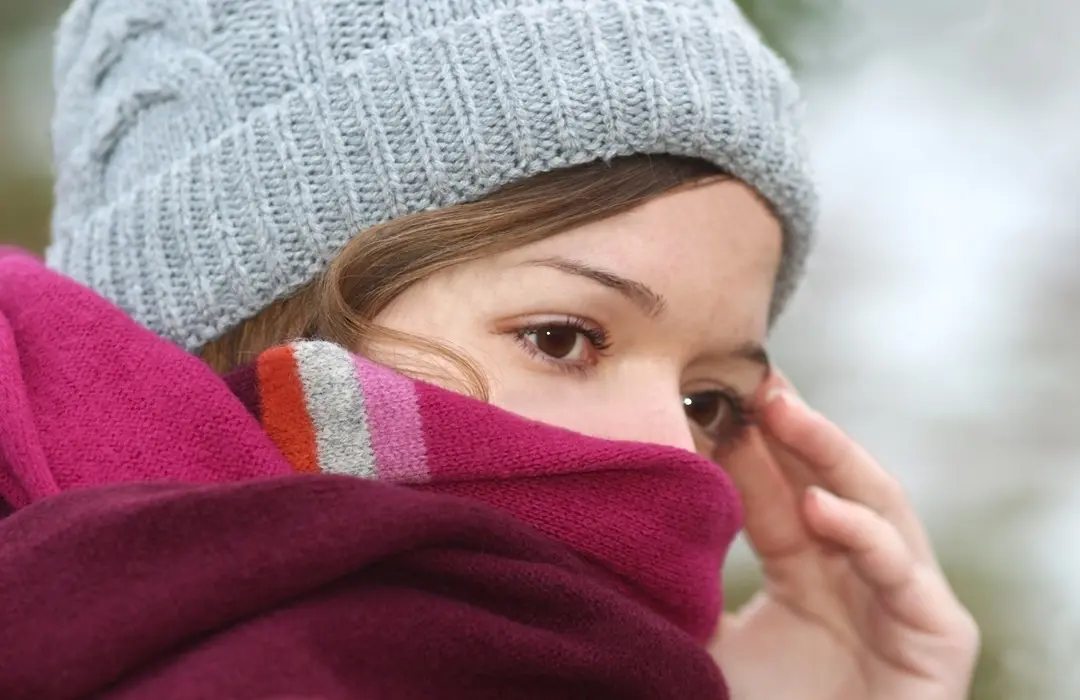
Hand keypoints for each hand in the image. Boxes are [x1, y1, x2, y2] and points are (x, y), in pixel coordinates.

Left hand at [709, 371, 978, 699]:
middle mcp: (855, 579)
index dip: (749, 445)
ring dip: (831, 453)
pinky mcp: (938, 636)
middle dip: (792, 426)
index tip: (712, 393)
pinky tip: (819, 506)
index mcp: (806, 578)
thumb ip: (682, 595)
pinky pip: (904, 572)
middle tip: (751, 374)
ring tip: (782, 408)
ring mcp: (901, 601)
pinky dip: (864, 534)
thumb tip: (616, 536)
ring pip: (876, 505)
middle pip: (827, 482)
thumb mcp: (708, 649)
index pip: (779, 494)